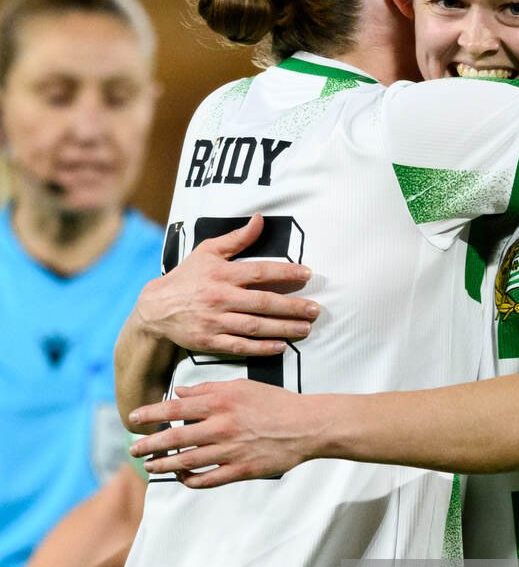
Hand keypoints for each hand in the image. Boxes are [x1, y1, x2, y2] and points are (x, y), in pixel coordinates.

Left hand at [129, 380, 323, 485]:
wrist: (307, 426)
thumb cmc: (275, 402)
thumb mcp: (242, 386)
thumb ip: (208, 389)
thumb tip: (179, 393)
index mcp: (221, 402)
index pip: (175, 408)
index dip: (150, 414)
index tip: (133, 419)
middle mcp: (221, 426)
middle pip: (174, 437)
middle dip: (149, 444)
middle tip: (133, 449)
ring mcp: (230, 450)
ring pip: (186, 461)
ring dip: (163, 464)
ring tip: (149, 464)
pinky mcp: (241, 470)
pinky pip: (207, 479)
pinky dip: (190, 480)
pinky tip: (181, 477)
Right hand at [135, 214, 318, 356]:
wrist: (156, 307)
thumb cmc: (187, 277)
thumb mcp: (207, 251)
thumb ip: (237, 238)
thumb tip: (259, 219)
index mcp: (222, 274)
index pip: (259, 272)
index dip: (285, 273)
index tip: (308, 274)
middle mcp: (220, 297)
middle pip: (262, 302)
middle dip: (292, 307)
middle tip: (315, 310)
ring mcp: (215, 321)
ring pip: (255, 326)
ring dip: (283, 328)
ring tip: (305, 328)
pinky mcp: (210, 341)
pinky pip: (240, 346)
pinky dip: (261, 347)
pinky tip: (281, 346)